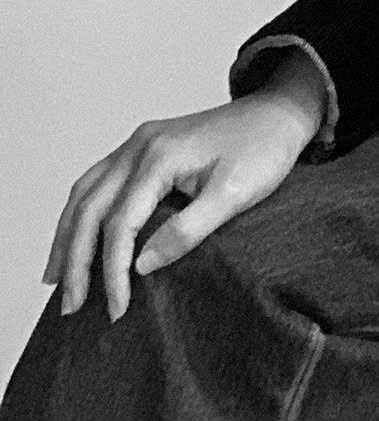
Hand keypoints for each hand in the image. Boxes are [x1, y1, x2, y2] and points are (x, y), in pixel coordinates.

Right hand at [44, 70, 322, 323]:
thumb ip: (188, 230)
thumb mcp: (235, 194)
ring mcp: (139, 142)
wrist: (279, 113)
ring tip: (57, 279)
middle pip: (90, 207)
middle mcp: (140, 144)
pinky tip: (76, 235)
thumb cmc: (263, 148)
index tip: (117, 308)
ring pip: (85, 192)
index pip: (120, 222)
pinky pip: (98, 180)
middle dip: (76, 260)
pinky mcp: (145, 147)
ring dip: (68, 235)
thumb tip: (142, 265)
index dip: (113, 270)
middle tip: (71, 306)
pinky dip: (81, 212)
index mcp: (160, 155)